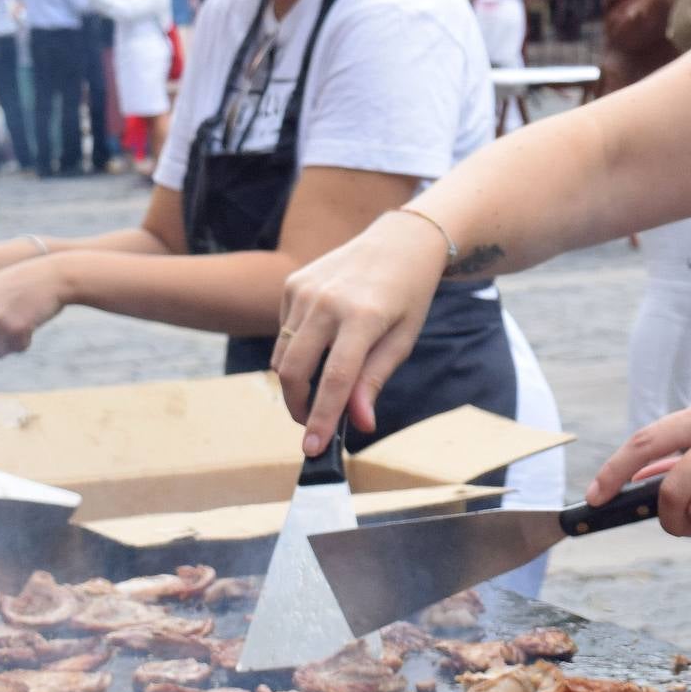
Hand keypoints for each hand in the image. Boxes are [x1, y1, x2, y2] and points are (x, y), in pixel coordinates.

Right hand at [274, 212, 449, 455]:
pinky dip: (296, 350)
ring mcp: (305, 289)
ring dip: (296, 381)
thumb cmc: (407, 295)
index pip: (336, 379)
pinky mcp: (292, 283)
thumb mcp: (403, 339)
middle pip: (294, 371)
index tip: (312, 449)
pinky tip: (322, 342)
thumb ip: (374, 379)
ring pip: (283, 355)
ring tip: (321, 387)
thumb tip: (358, 423)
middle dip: (298, 406)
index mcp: (363, 316)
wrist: (399, 242)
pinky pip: (284, 332)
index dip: (322, 418)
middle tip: (312, 425)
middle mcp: (327, 300)